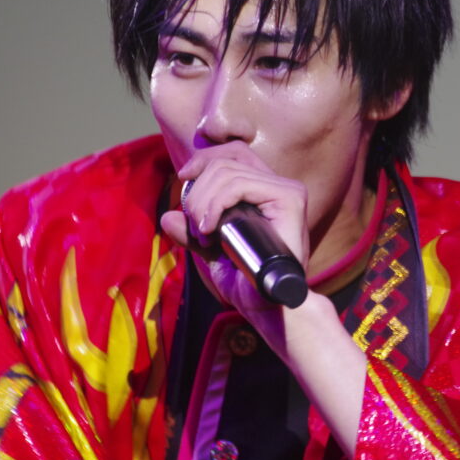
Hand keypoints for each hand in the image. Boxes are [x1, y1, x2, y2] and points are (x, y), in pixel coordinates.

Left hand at [160, 141, 308, 327]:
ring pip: (229, 172)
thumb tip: (168, 217)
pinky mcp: (290, 200)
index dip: (205, 158)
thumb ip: (193, 234)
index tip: (183, 179)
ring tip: (203, 235)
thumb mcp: (211, 254)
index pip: (234, 153)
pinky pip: (240, 185)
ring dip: (203, 202)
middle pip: (227, 160)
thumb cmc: (247, 284)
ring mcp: (288, 192)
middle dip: (198, 190)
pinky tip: (209, 229)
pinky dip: (216, 203)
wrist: (268, 307)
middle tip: (195, 227)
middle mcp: (279, 187)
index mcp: (265, 194)